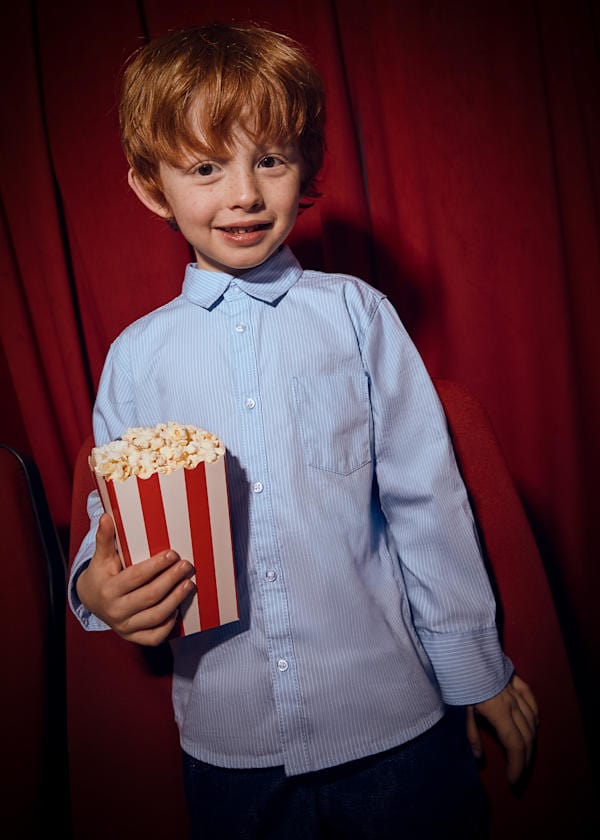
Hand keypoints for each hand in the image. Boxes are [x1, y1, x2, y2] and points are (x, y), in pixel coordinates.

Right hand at [76, 513, 195, 645]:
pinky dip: (167, 625)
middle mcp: (115, 612)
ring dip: (176, 600)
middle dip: (171, 580)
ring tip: (189, 584)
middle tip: (187, 566)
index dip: (156, 566)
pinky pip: (154, 636)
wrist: (91, 601)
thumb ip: (105, 538)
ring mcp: (124, 627)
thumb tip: (106, 516)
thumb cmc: (101, 574)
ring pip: (156, 616)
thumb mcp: (101, 557)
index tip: (172, 554)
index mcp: (108, 590)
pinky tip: (177, 610)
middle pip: (150, 596)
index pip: (136, 577)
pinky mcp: (132, 637)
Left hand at [466, 674, 538, 783]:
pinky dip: (534, 716)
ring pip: (531, 720)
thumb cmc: (459, 679)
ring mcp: (515, 690)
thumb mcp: (461, 709)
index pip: (515, 745)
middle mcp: (512, 703)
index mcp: (499, 712)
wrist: (464, 648)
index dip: (517, 765)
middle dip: (524, 758)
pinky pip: (531, 701)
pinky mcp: (515, 679)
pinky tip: (534, 724)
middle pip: (526, 736)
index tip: (513, 780)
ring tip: (525, 754)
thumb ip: (471, 734)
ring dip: (530, 740)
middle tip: (518, 772)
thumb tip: (479, 757)